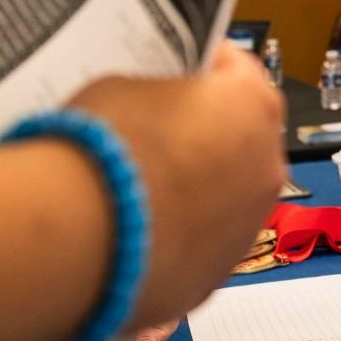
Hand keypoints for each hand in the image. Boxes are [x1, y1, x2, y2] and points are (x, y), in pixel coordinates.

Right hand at [69, 47, 285, 329]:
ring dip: (194, 189)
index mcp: (252, 105)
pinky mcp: (217, 274)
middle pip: (238, 137)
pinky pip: (201, 243)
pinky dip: (176, 235)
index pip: (236, 69)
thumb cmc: (102, 155)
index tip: (177, 70)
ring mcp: (247, 227)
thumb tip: (151, 105)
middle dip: (201, 132)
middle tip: (153, 130)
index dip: (200, 65)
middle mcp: (265, 167)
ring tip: (138, 186)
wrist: (75, 240)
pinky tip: (133, 229)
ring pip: (225, 197)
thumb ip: (154, 92)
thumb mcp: (120, 88)